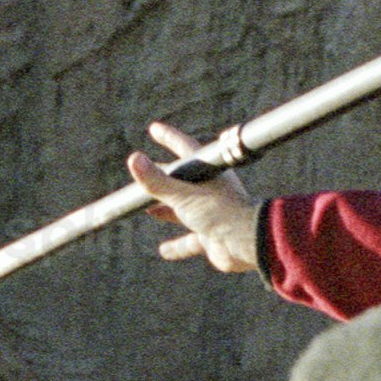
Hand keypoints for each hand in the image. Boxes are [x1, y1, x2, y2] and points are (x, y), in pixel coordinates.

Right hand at [130, 123, 263, 272]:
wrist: (247, 243)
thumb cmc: (219, 212)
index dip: (168, 137)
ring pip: (184, 209)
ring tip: (149, 209)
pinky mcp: (211, 237)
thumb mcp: (183, 195)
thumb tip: (133, 159)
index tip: (154, 129)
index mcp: (208, 172)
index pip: (184, 148)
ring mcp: (211, 214)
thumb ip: (157, 181)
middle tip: (146, 170)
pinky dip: (177, 246)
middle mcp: (210, 190)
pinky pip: (190, 241)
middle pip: (181, 180)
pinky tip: (163, 251)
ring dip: (167, 209)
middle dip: (163, 176)